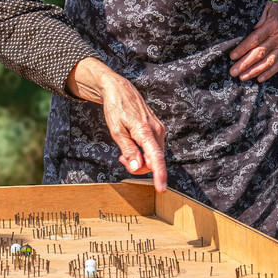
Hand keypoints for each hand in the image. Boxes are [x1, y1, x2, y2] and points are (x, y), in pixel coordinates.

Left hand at [67, 57, 167, 191]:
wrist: (119, 89)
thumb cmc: (116, 108)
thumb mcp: (116, 130)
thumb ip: (128, 149)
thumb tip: (137, 167)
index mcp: (145, 131)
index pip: (156, 158)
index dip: (159, 175)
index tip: (161, 188)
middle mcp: (156, 131)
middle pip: (153, 161)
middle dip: (139, 166)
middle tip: (122, 159)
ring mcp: (158, 130)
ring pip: (153, 156)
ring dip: (140, 159)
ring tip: (124, 152)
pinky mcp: (157, 129)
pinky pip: (153, 149)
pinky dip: (143, 153)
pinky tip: (132, 146)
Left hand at [228, 0, 277, 81]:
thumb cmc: (277, 12)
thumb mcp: (268, 7)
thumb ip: (259, 15)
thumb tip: (251, 26)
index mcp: (271, 26)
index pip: (255, 39)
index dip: (243, 48)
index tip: (232, 56)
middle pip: (259, 53)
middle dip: (245, 63)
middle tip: (233, 71)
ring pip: (267, 62)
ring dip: (254, 71)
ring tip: (242, 77)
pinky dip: (269, 73)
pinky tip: (259, 79)